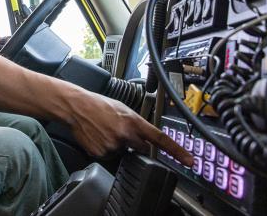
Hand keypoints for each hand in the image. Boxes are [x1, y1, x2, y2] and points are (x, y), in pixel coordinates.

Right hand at [69, 93, 192, 165]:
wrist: (76, 107)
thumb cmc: (97, 104)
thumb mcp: (122, 108)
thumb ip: (136, 124)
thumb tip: (144, 137)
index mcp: (134, 122)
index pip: (160, 139)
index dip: (177, 151)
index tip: (190, 161)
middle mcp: (126, 135)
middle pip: (141, 149)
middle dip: (135, 143)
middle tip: (119, 130)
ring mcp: (113, 146)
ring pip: (122, 153)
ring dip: (117, 145)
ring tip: (104, 130)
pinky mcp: (101, 154)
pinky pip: (109, 156)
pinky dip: (105, 149)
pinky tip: (98, 136)